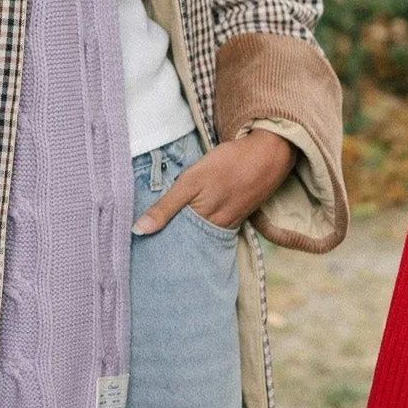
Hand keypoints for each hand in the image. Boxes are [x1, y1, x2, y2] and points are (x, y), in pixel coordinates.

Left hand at [131, 130, 296, 236]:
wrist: (268, 155)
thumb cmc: (227, 164)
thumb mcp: (190, 181)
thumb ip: (165, 207)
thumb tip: (139, 230)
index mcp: (201, 223)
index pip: (174, 244)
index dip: (157, 247)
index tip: (139, 250)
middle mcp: (216, 229)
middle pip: (188, 244)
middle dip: (171, 247)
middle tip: (149, 252)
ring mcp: (229, 222)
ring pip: (202, 237)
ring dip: (186, 239)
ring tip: (165, 243)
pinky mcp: (238, 214)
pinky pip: (216, 229)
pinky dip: (202, 229)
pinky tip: (193, 226)